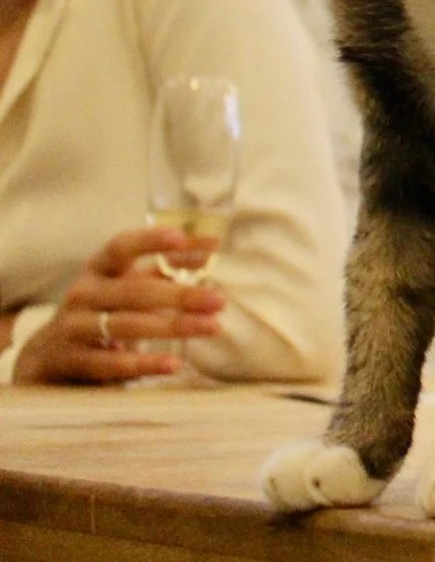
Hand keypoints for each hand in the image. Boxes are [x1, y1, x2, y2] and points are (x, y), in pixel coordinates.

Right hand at [11, 226, 225, 384]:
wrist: (48, 354)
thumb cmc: (102, 310)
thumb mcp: (125, 285)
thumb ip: (165, 268)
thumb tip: (211, 249)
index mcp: (96, 269)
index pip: (120, 247)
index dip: (148, 240)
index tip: (180, 236)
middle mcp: (82, 294)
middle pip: (134, 292)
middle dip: (180, 295)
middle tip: (220, 300)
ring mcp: (74, 328)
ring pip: (127, 325)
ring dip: (174, 325)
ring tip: (213, 327)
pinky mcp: (74, 361)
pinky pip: (112, 363)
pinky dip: (145, 363)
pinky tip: (174, 364)